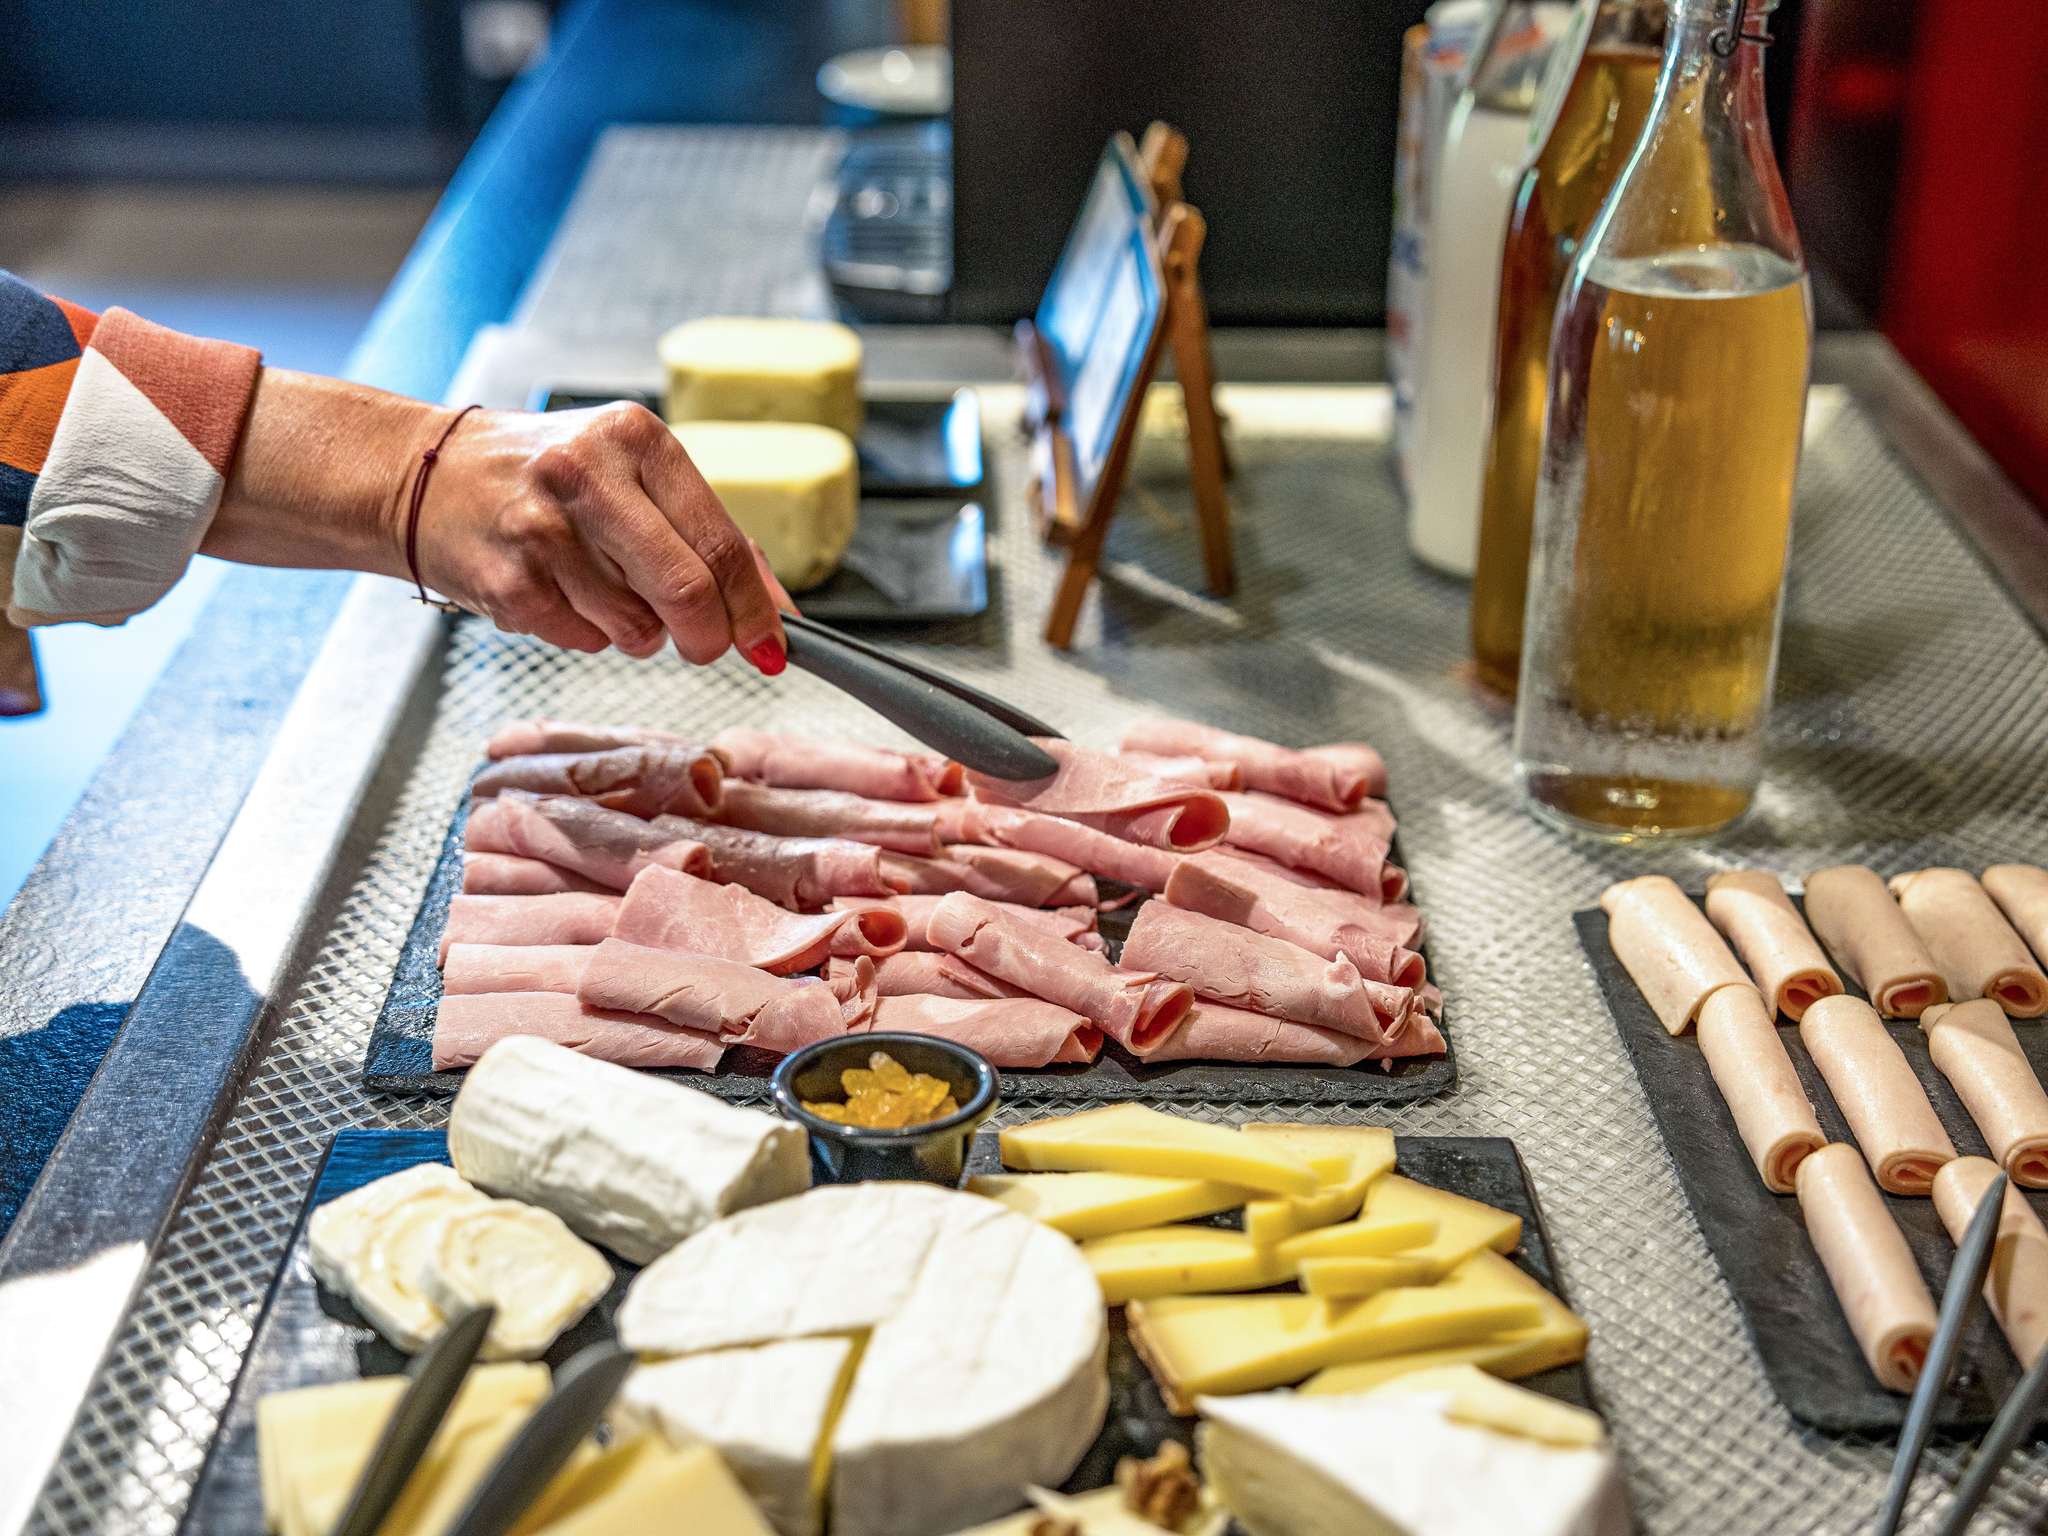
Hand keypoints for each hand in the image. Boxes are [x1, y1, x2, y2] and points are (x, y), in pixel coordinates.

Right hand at [415, 401, 786, 667]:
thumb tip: (778, 611)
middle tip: (702, 643)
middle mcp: (587, 476)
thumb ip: (708, 537)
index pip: (721, 542)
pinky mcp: (508, 583)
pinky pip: (586, 642)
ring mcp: (542, 531)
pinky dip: (587, 634)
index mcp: (635, 440)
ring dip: (638, 633)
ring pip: (637, 629)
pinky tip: (557, 592)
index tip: (771, 643)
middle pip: (688, 591)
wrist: (425, 476)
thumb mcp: (630, 476)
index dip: (755, 608)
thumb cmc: (542, 478)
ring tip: (600, 589)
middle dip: (707, 636)